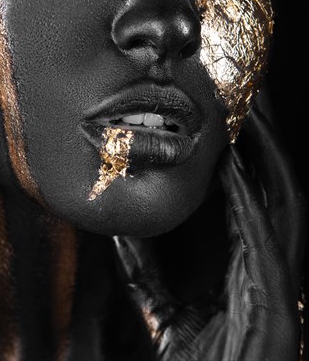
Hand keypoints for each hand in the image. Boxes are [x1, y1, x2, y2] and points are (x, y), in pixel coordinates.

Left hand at [113, 107, 305, 359]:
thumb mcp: (163, 311)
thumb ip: (145, 274)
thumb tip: (119, 233)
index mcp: (250, 265)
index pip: (253, 196)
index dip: (246, 153)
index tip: (226, 115)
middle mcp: (271, 263)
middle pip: (275, 185)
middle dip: (267, 138)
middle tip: (250, 91)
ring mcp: (279, 280)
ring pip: (284, 201)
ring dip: (270, 155)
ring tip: (252, 111)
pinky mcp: (276, 298)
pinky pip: (264, 238)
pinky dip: (251, 201)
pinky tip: (234, 169)